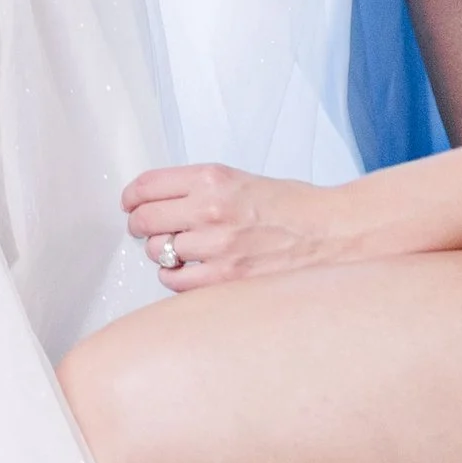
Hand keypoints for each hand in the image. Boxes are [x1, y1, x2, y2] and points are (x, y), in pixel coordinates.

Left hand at [124, 161, 347, 292]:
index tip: (130, 203)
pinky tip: (192, 272)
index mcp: (212, 179)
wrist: (331, 234)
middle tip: (145, 230)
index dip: (132, 197)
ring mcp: (217, 248)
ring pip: (158, 254)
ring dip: (162, 254)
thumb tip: (159, 202)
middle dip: (140, 226)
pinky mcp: (226, 281)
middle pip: (145, 220)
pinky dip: (177, 279)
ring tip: (180, 252)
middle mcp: (210, 209)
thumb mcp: (240, 180)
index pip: (148, 185)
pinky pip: (177, 283)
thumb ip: (199, 189)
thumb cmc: (291, 208)